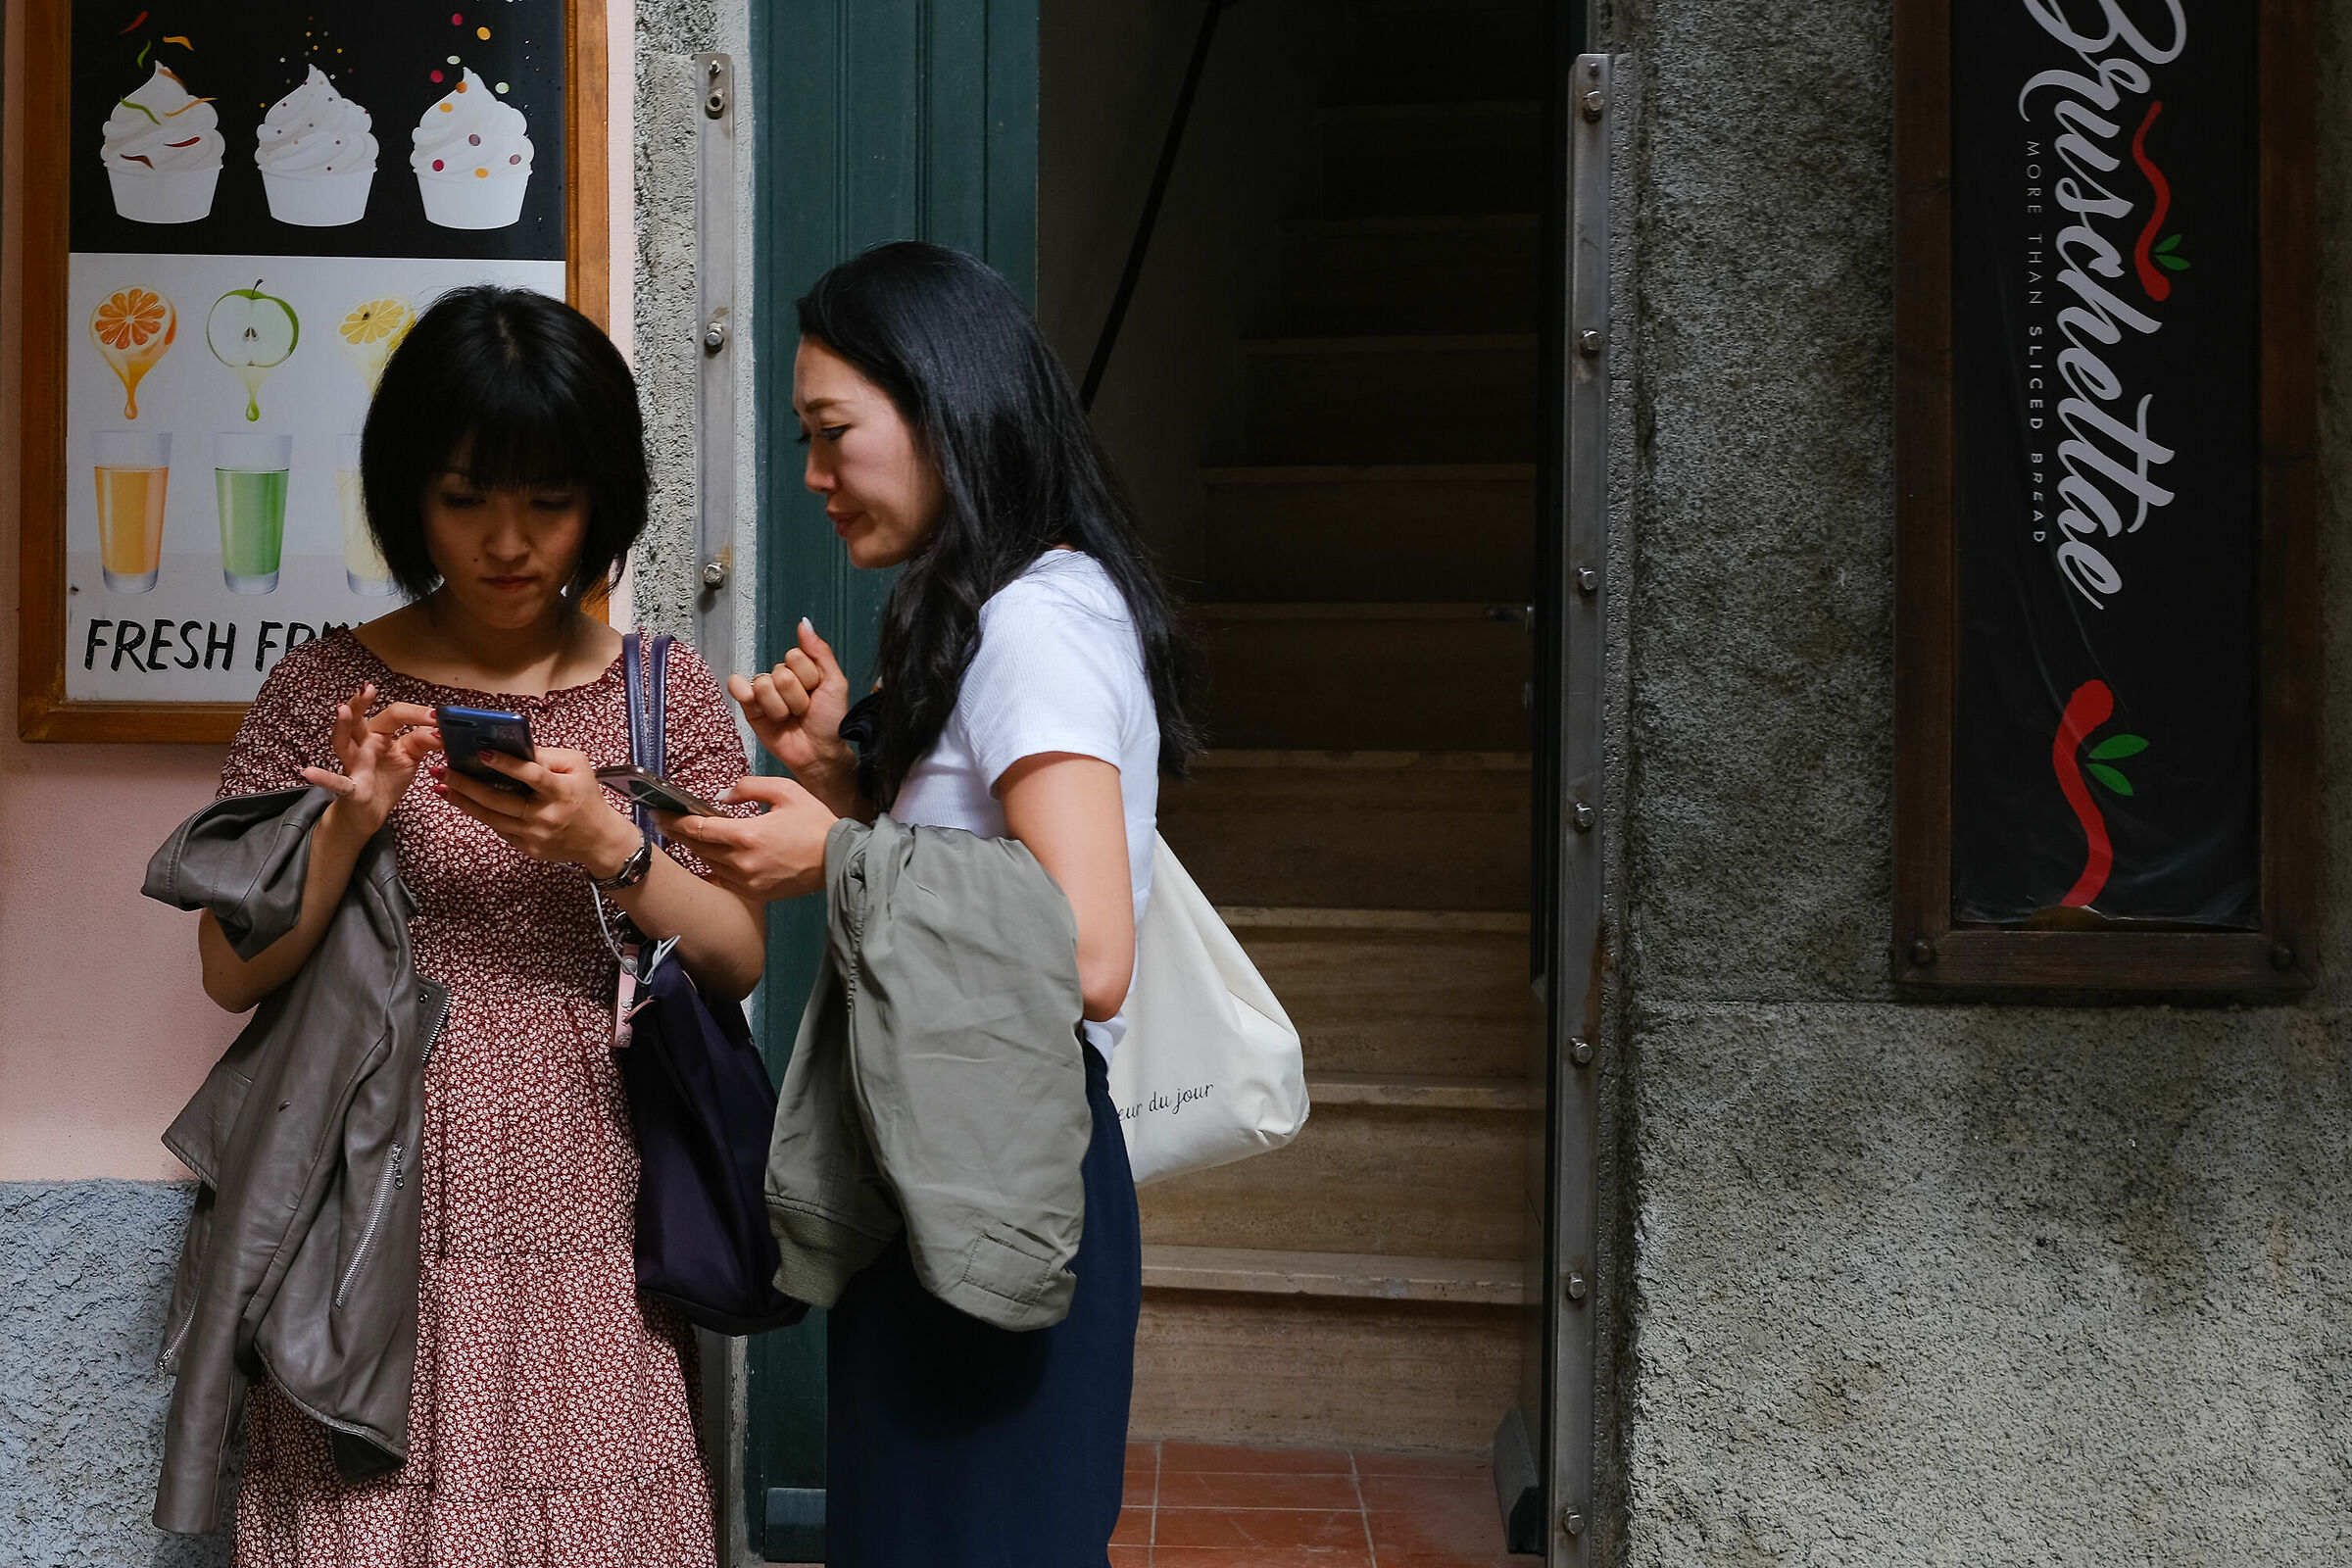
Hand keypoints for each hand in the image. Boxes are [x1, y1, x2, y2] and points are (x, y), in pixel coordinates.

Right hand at [301, 685, 440, 836]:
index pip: (394, 715)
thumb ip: (423, 741)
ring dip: (342, 727)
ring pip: (342, 742)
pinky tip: (309, 773)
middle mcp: (362, 745)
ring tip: (341, 710)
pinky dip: (324, 778)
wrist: (369, 814)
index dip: (415, 713)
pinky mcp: (350, 788)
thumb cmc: (387, 779)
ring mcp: (353, 765)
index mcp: (379, 734)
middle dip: (360, 703)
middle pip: (358, 720)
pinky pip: (337, 783)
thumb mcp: (410, 756)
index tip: (436, 716)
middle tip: (368, 689)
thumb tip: (440, 729)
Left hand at [432, 745, 643, 875]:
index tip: (482, 751)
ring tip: (442, 786)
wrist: (599, 840)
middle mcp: (546, 815)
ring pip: (491, 817)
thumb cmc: (587, 797)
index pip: (532, 776)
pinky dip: (480, 814)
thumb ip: (547, 756)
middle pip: (500, 800)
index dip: (506, 764)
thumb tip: (512, 747)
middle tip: (444, 770)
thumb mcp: (578, 768)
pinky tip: (464, 801)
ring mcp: (534, 835)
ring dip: (464, 801)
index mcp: (562, 792)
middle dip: (467, 784)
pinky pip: (499, 829)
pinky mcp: (527, 847)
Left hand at [660, 774, 837, 901]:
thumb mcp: (786, 791)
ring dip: (695, 850)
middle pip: (698, 848)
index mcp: (748, 835)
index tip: (660, 812)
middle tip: (663, 821)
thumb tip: (721, 797)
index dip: (675, 820)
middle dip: (678, 833)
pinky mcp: (755, 894)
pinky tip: (706, 857)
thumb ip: (748, 787)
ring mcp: (748, 882)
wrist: (838, 859)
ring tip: (686, 835)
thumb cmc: (814, 823)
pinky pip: (723, 880)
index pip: (699, 829)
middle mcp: (742, 863)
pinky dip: (712, 868)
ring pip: (709, 864)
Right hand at [727, 619, 854, 792]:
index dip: (808, 678)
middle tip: (804, 710)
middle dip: (796, 697)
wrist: (820, 753)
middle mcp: (782, 677)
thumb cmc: (831, 721)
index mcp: (803, 668)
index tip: (817, 692)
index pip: (795, 656)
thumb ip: (820, 651)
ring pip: (764, 684)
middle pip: (780, 672)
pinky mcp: (750, 707)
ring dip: (781, 707)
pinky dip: (745, 694)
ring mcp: (765, 691)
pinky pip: (737, 686)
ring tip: (791, 717)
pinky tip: (759, 706)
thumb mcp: (835, 683)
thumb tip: (804, 624)